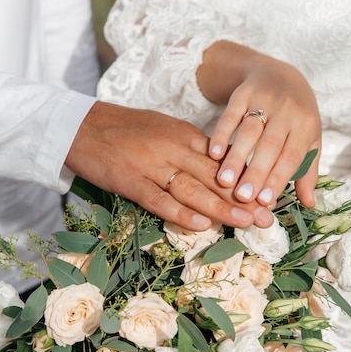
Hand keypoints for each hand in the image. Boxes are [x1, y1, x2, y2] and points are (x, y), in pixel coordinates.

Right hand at [65, 102, 273, 230]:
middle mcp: (172, 148)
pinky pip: (159, 200)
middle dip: (242, 197)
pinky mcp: (130, 181)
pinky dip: (180, 213)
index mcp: (183, 135)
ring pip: (192, 189)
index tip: (266, 196)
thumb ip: (191, 147)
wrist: (82, 126)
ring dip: (221, 207)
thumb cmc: (126, 129)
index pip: (222, 160)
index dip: (245, 180)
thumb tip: (219, 167)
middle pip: (213, 176)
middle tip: (267, 215)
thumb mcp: (164, 129)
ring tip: (245, 223)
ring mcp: (151, 165)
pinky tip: (201, 225)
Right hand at [197, 41, 321, 207]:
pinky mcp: (243, 93)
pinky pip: (231, 114)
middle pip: (270, 145)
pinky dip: (222, 134)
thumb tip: (309, 203)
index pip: (291, 156)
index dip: (278, 179)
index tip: (264, 202)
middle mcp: (287, 111)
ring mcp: (264, 99)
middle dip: (256, 172)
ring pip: (249, 131)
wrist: (280, 74)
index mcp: (306, 125)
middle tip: (242, 197)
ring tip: (224, 181)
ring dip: (236, 157)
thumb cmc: (296, 116)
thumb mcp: (309, 139)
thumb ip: (307, 171)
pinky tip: (214, 153)